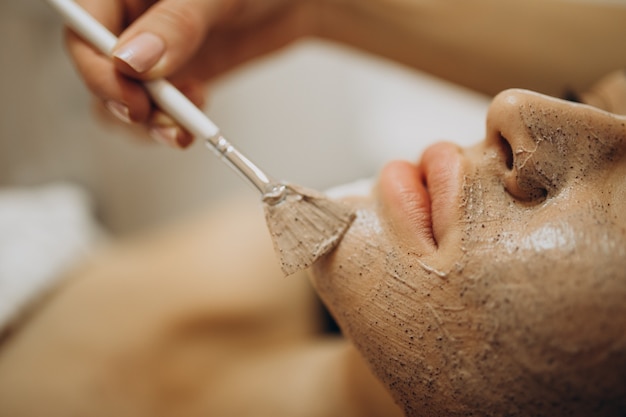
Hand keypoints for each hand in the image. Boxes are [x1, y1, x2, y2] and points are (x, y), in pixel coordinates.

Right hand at [65, 0, 319, 147]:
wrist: (297, 2)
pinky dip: (172, 121)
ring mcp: (152, 51)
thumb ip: (175, 24)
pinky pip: (155, 109)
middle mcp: (132, 21)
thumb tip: (132, 61)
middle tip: (169, 123)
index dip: (98, 71)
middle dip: (130, 106)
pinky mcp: (174, 75)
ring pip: (123, 99)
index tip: (133, 100)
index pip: (84, 31)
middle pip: (100, 72)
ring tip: (188, 122)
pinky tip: (200, 104)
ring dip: (150, 122)